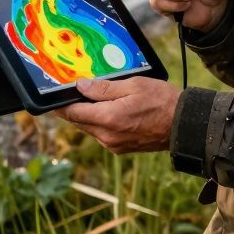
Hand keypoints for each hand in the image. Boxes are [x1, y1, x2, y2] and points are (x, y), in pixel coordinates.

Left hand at [53, 77, 180, 153]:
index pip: (73, 113)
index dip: (60, 104)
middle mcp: (107, 136)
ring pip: (90, 129)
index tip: (51, 97)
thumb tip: (80, 86)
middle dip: (72, 109)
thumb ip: (103, 88)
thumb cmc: (161, 101)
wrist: (182, 125)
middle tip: (67, 94)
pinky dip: (98, 122)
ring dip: (86, 116)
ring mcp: (113, 144)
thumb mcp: (132, 85)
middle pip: (79, 122)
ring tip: (87, 99)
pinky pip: (101, 134)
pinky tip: (105, 110)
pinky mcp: (120, 148)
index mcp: (108, 119)